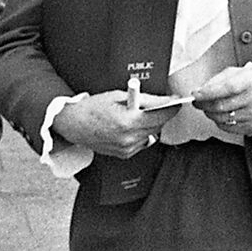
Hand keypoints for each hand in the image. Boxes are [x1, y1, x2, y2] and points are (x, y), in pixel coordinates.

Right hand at [52, 89, 180, 159]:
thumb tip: (164, 100)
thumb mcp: (118, 96)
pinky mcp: (124, 154)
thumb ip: (143, 99)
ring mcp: (127, 148)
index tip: (177, 101)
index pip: (160, 115)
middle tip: (157, 104)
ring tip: (136, 115)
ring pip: (151, 135)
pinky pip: (142, 143)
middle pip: (158, 126)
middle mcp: (129, 138)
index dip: (171, 107)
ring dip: (150, 124)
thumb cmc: (92, 108)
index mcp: (128, 121)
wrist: (73, 125)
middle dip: (160, 114)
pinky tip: (129, 127)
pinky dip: (140, 134)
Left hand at [191, 65, 251, 135]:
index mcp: (250, 82)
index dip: (208, 93)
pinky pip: (228, 127)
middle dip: (204, 105)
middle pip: (221, 106)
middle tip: (198, 102)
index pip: (226, 88)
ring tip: (209, 107)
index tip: (196, 95)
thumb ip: (217, 80)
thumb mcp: (238, 73)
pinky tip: (221, 114)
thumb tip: (200, 91)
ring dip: (210, 113)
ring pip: (222, 118)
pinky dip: (219, 121)